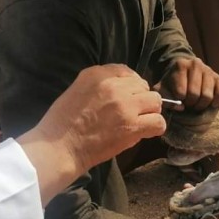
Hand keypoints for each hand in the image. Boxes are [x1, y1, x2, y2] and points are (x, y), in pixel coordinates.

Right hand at [17, 65, 166, 204]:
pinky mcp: (132, 126)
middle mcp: (113, 86)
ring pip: (155, 101)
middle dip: (139, 99)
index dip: (130, 85)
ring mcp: (125, 105)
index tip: (125, 97)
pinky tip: (145, 132)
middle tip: (131, 113)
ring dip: (149, 112)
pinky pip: (158, 122)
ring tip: (139, 122)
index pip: (126, 71)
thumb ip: (100, 84)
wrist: (60, 147)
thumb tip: (124, 89)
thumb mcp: (77, 89)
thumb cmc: (62, 123)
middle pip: (143, 86)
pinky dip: (155, 127)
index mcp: (97, 74)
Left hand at [154, 57, 218, 111]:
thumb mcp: (162, 89)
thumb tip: (181, 107)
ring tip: (196, 104)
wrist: (184, 73)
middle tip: (187, 103)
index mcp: (181, 65)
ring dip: (201, 105)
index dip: (179, 101)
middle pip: (194, 94)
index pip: (180, 92)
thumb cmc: (172, 83)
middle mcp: (196, 64)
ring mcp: (209, 70)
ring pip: (207, 96)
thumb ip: (166, 99)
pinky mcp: (218, 78)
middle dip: (190, 103)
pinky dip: (215, 103)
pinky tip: (209, 104)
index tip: (178, 99)